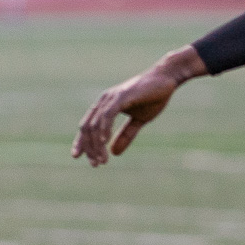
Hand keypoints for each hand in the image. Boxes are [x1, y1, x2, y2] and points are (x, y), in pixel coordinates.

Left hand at [71, 46, 206, 165]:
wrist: (166, 79)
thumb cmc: (153, 97)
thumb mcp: (138, 121)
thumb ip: (126, 135)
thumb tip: (113, 152)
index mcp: (105, 106)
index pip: (87, 126)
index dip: (81, 141)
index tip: (77, 157)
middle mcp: (104, 101)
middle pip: (87, 127)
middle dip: (89, 147)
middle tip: (96, 164)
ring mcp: (111, 98)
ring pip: (95, 124)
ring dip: (97, 144)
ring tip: (102, 160)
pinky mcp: (121, 96)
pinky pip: (107, 115)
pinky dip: (104, 129)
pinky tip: (105, 142)